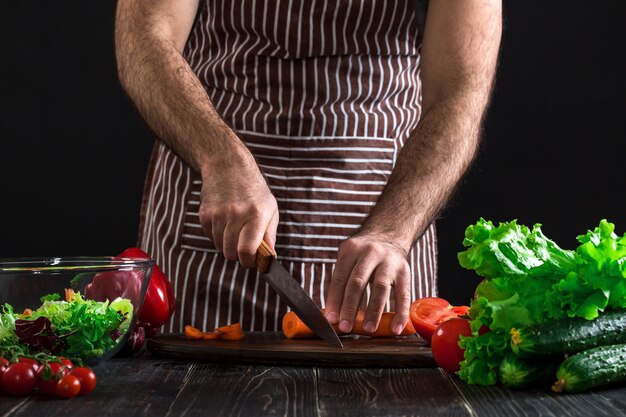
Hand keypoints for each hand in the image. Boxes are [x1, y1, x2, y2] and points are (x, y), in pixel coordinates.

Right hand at [198, 151, 278, 267]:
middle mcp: (236, 214)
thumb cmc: (254, 190)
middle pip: (230, 253)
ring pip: (219, 246)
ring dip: (227, 243)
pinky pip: (210, 237)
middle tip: (243, 245)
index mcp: (256, 214)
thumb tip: (269, 257)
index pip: (246, 250)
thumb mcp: (270, 209)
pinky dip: (217, 235)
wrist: (228, 167)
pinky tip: (224, 220)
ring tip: (235, 227)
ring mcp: (218, 214)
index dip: (248, 261)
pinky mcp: (204, 214)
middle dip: (237, 254)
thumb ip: (270, 235)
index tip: (251, 260)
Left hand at [324, 234, 410, 335]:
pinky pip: (403, 294)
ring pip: (380, 288)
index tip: (331, 320)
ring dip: (373, 311)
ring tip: (368, 329)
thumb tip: (332, 314)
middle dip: (350, 307)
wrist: (388, 235)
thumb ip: (341, 282)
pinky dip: (400, 313)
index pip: (340, 278)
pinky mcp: (405, 271)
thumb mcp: (348, 257)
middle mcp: (370, 253)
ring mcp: (389, 261)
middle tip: (345, 327)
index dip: (335, 300)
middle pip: (358, 282)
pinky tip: (395, 329)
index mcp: (351, 250)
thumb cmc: (362, 255)